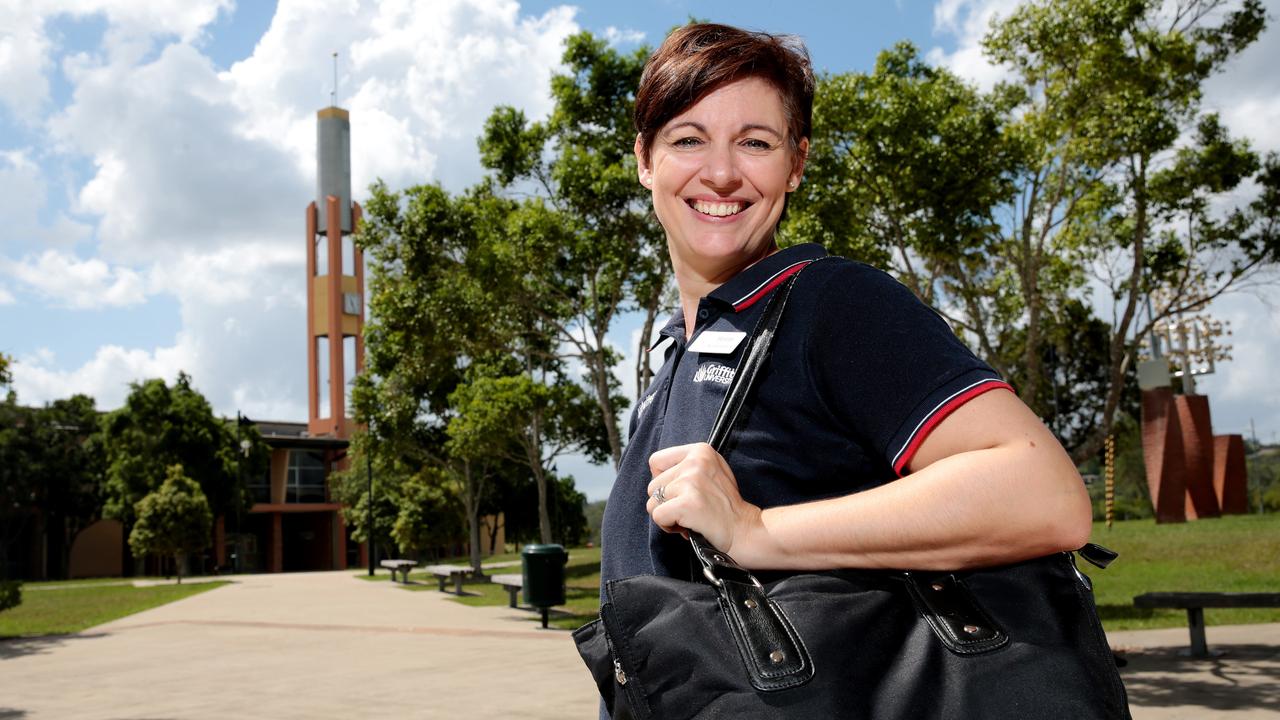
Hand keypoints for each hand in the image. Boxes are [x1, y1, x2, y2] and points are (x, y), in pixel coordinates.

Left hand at [645, 442, 762, 557]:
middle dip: (665, 503)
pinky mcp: (687, 503)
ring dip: (667, 515)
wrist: (746, 530)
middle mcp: (695, 461)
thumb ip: (687, 467)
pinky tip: (687, 527)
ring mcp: (691, 481)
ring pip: (652, 502)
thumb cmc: (726, 506)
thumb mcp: (712, 472)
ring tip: (688, 518)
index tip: (678, 493)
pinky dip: (668, 527)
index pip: (656, 461)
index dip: (661, 481)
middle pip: (652, 485)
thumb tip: (656, 474)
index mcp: (701, 450)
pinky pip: (657, 516)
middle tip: (687, 510)